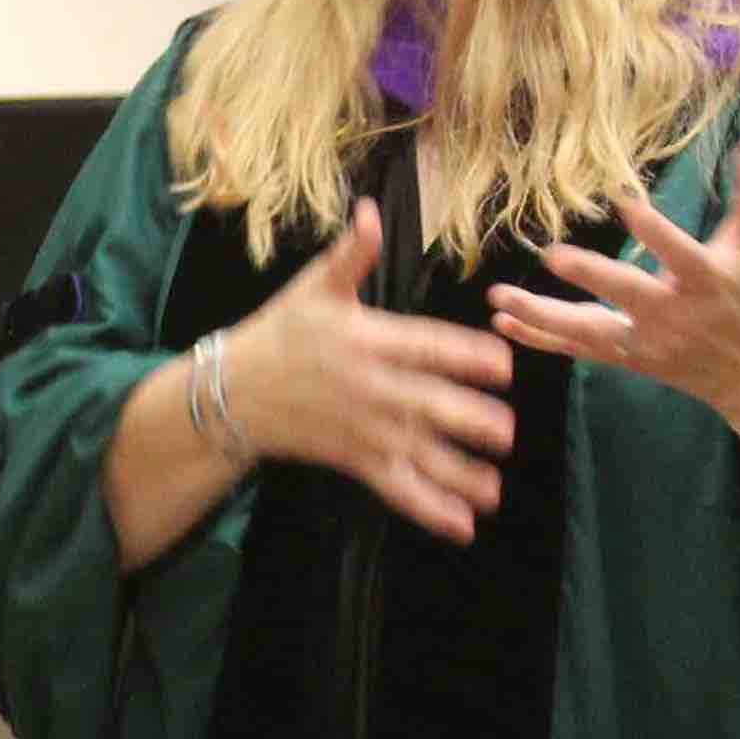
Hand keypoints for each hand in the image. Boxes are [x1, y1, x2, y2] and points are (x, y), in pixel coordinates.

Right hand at [231, 198, 516, 542]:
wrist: (233, 390)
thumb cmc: (280, 333)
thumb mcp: (313, 288)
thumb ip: (351, 255)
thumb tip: (371, 212)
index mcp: (368, 340)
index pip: (428, 346)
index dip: (468, 356)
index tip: (504, 365)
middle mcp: (370, 386)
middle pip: (429, 405)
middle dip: (470, 422)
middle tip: (506, 432)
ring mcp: (362, 428)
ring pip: (418, 453)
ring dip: (458, 474)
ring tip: (493, 489)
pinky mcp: (353, 458)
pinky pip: (396, 487)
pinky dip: (428, 508)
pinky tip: (461, 526)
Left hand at [485, 135, 739, 439]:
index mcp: (708, 281)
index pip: (681, 254)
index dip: (655, 231)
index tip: (625, 202)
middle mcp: (675, 314)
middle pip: (629, 295)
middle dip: (591, 277)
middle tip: (552, 256)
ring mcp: (647, 341)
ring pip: (590, 331)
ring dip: (542, 316)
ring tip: (499, 297)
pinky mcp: (628, 358)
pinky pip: (578, 349)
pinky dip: (540, 338)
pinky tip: (503, 322)